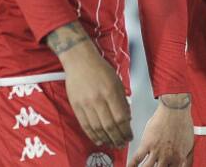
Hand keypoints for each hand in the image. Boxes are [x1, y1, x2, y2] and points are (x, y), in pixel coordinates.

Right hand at [48, 23, 132, 146]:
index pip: (120, 117)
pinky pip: (85, 125)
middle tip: (122, 143)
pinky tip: (99, 140)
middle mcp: (98, 99)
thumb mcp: (117, 82)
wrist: (80, 61)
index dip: (126, 130)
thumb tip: (126, 119)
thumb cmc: (101, 69)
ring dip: (106, 139)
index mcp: (111, 91)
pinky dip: (92, 135)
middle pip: (109, 125)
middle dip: (117, 137)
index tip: (130, 135)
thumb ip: (122, 100)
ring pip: (96, 128)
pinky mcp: (76, 106)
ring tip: (112, 144)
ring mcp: (85, 104)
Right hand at [129, 95, 193, 166]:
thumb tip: (185, 164)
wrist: (175, 110)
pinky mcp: (147, 144)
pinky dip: (132, 164)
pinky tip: (130, 166)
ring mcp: (156, 151)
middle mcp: (167, 156)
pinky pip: (137, 158)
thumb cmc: (182, 123)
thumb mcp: (189, 143)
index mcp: (179, 157)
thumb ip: (185, 156)